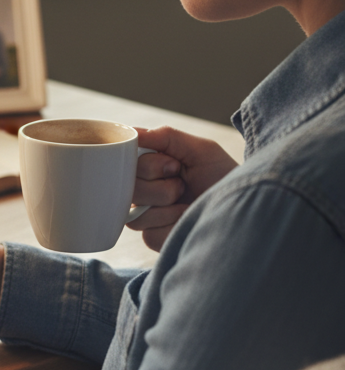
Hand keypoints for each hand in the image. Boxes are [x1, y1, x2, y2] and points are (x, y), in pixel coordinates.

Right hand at [131, 127, 238, 251]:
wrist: (242, 209)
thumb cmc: (222, 177)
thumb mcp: (200, 149)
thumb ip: (165, 136)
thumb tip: (132, 133)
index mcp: (149, 165)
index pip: (126, 162)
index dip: (151, 163)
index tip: (174, 164)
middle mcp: (142, 189)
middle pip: (129, 186)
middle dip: (161, 184)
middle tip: (182, 182)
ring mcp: (145, 214)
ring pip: (136, 210)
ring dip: (167, 204)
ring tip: (185, 201)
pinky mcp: (153, 237)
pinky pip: (148, 232)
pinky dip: (171, 223)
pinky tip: (184, 218)